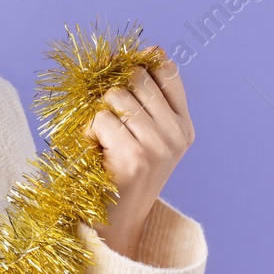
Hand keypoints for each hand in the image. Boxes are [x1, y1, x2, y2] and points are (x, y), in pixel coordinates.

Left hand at [82, 49, 194, 259]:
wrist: (114, 224)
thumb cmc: (120, 174)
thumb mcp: (143, 134)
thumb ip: (146, 97)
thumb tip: (151, 49)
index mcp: (184, 126)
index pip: (168, 72)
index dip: (140, 62)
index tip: (118, 70)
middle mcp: (177, 135)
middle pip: (137, 78)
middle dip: (112, 91)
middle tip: (105, 118)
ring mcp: (159, 146)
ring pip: (116, 96)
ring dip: (97, 114)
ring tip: (101, 140)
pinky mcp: (135, 157)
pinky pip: (101, 119)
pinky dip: (88, 131)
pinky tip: (95, 151)